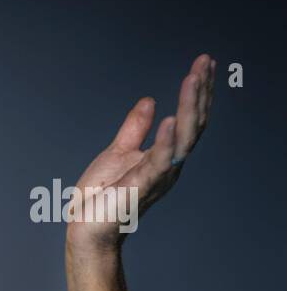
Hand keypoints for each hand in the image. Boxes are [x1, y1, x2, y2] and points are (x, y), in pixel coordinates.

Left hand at [66, 53, 215, 254]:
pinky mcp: (141, 186)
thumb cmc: (101, 196)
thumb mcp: (118, 152)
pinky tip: (171, 119)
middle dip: (200, 92)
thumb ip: (135, 128)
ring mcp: (158, 175)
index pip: (188, 119)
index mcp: (164, 155)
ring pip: (183, 137)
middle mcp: (168, 164)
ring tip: (193, 78)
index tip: (203, 62)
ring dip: (189, 107)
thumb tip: (149, 101)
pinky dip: (166, 140)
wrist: (86, 228)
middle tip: (204, 61)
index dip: (196, 92)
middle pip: (193, 123)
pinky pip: (159, 161)